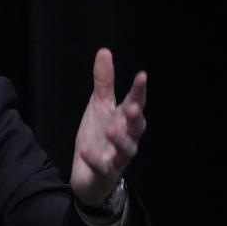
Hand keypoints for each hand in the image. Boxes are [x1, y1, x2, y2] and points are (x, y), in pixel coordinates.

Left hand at [70, 48, 146, 206]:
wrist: (89, 174)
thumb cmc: (99, 137)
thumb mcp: (99, 106)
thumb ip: (104, 82)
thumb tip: (104, 51)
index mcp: (125, 120)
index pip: (136, 103)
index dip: (139, 91)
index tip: (142, 76)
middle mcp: (126, 138)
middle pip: (137, 128)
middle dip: (135, 117)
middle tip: (132, 106)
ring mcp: (117, 157)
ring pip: (126, 150)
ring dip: (120, 139)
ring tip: (110, 129)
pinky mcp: (104, 173)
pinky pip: (102, 167)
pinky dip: (95, 159)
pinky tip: (84, 150)